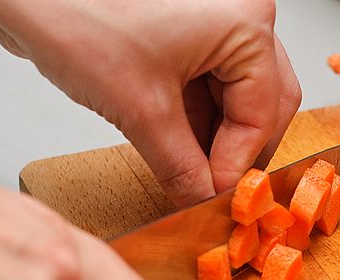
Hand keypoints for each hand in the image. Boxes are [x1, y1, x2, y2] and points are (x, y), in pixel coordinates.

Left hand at [0, 0, 301, 206]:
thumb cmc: (76, 16)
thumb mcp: (141, 111)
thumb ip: (182, 168)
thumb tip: (204, 202)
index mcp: (244, 24)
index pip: (262, 114)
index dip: (239, 165)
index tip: (219, 199)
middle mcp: (236, 18)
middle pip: (262, 105)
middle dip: (237, 153)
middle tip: (215, 192)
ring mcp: (211, 25)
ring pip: (236, 100)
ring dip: (217, 143)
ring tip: (194, 179)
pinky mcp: (184, 36)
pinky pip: (209, 90)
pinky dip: (198, 126)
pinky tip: (182, 156)